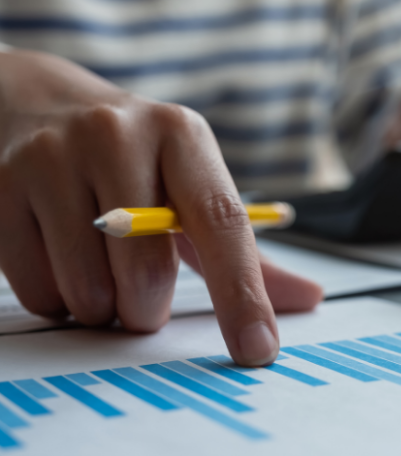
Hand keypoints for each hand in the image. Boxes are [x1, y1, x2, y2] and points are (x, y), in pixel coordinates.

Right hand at [0, 49, 322, 364]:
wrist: (33, 104)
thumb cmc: (135, 163)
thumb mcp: (193, 189)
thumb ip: (247, 254)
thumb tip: (312, 300)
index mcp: (182, 136)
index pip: (222, 224)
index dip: (242, 296)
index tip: (258, 351)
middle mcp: (116, 135)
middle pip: (147, 275)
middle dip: (147, 309)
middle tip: (139, 289)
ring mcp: (49, 157)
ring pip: (88, 292)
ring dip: (101, 307)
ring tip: (98, 265)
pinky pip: (38, 292)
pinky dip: (58, 299)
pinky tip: (58, 257)